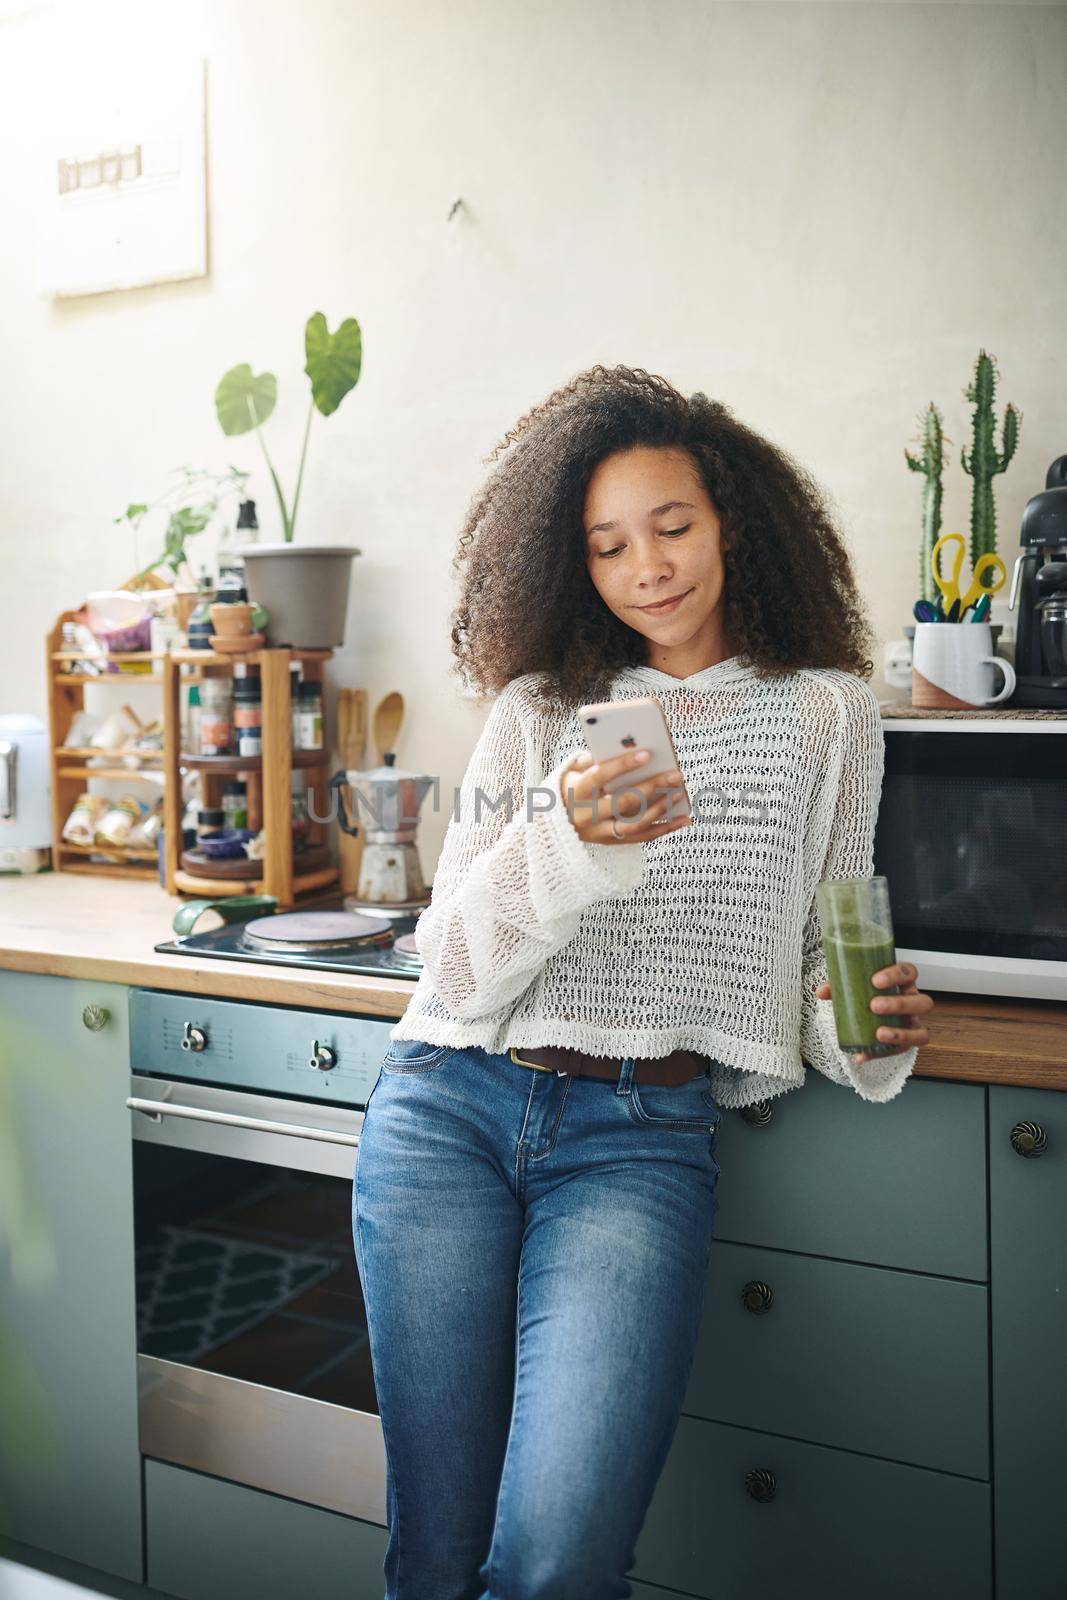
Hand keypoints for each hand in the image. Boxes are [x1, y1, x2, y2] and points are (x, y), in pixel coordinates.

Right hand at [558, 747, 692, 845]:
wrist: (553, 820)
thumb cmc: (571, 785)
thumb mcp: (574, 769)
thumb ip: (595, 756)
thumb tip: (627, 746)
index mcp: (576, 792)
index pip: (599, 776)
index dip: (623, 765)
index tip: (647, 753)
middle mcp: (587, 815)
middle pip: (623, 802)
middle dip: (652, 787)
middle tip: (676, 774)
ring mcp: (599, 832)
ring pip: (634, 825)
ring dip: (660, 809)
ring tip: (680, 794)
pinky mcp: (611, 841)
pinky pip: (642, 838)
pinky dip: (665, 829)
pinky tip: (684, 819)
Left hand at [815, 961, 933, 1064]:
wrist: (873, 1013)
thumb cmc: (868, 994)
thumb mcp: (855, 986)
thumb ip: (838, 986)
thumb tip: (821, 992)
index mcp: (903, 982)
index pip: (909, 972)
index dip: (896, 975)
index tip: (875, 980)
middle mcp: (914, 1002)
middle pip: (921, 1002)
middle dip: (899, 1004)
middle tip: (874, 1006)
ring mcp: (914, 1024)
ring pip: (921, 1031)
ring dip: (900, 1033)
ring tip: (879, 1034)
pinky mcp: (908, 1043)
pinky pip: (903, 1051)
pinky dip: (881, 1054)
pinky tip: (863, 1055)